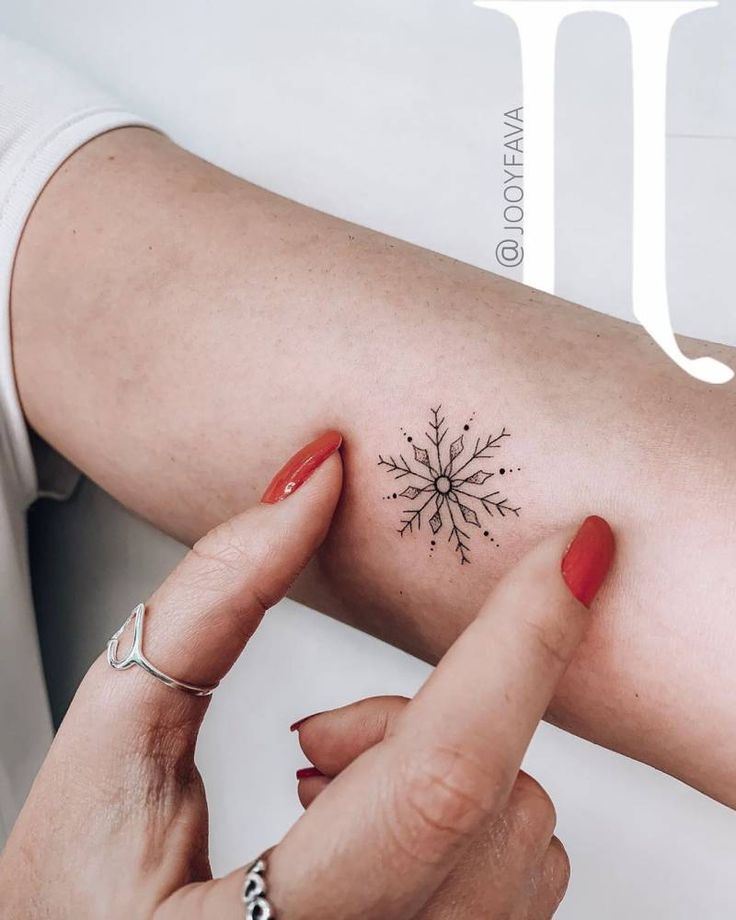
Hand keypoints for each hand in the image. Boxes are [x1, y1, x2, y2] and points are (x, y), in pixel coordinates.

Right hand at [0, 432, 613, 918]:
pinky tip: (371, 830)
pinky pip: (523, 874)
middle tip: (309, 742)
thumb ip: (210, 601)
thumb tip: (312, 488)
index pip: (438, 781)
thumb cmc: (86, 892)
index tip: (573, 552)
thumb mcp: (115, 736)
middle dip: (418, 721)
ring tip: (321, 796)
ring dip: (439, 771)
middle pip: (495, 802)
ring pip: (523, 834)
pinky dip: (465, 814)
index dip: (517, 646)